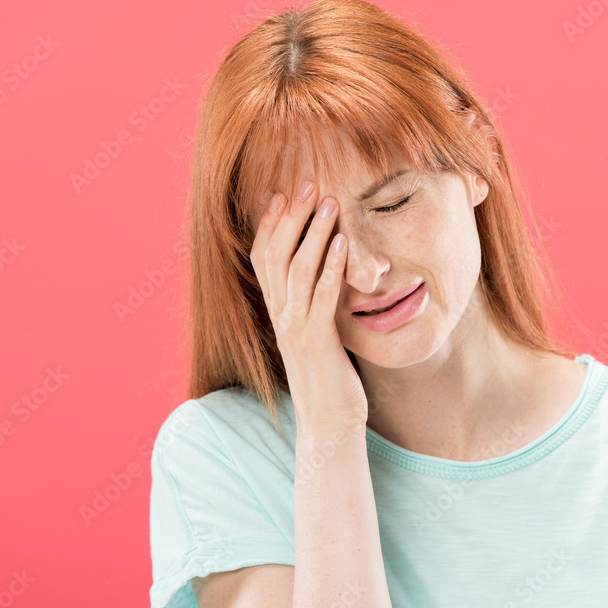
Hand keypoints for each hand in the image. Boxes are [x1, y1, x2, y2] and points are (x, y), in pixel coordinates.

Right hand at [249, 180, 368, 432]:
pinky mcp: (315, 342)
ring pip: (297, 269)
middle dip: (291, 216)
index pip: (264, 258)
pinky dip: (331, 267)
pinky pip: (321, 297)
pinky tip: (344, 243)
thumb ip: (317, 307)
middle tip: (306, 183)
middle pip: (276, 255)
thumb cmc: (328, 380)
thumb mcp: (318, 336)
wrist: (328, 424)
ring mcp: (295, 328)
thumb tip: (329, 278)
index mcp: (279, 312)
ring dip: (313, 232)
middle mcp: (280, 316)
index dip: (270, 224)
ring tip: (328, 201)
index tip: (281, 193)